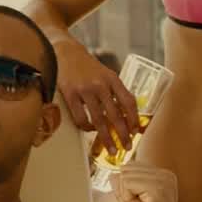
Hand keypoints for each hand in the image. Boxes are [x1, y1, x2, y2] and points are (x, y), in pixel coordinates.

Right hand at [53, 39, 138, 155]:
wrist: (66, 52)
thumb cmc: (88, 67)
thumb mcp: (106, 74)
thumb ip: (115, 92)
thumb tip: (125, 116)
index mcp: (113, 79)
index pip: (129, 102)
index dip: (134, 119)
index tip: (136, 132)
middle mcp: (100, 84)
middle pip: (115, 115)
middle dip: (123, 134)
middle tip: (127, 147)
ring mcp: (84, 90)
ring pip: (98, 120)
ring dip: (106, 138)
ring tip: (111, 149)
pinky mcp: (70, 94)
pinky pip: (80, 117)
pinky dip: (86, 128)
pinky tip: (89, 130)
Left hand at [112, 163, 177, 201]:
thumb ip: (124, 186)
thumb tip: (113, 173)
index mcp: (164, 176)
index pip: (129, 166)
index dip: (127, 188)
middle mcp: (167, 175)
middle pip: (125, 168)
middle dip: (125, 190)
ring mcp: (165, 182)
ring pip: (124, 175)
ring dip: (127, 196)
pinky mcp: (158, 190)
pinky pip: (126, 183)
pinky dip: (128, 199)